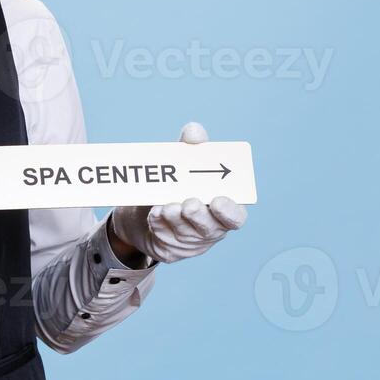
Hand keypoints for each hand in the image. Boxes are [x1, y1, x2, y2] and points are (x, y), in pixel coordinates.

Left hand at [108, 122, 247, 264]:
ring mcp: (189, 243)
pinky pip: (163, 238)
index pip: (235, 218)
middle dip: (198, 216)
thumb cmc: (174, 187)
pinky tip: (153, 214)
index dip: (230, 212)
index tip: (218, 201)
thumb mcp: (182, 167)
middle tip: (188, 204)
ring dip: (174, 218)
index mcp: (222, 210)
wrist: (144, 211)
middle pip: (209, 228)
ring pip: (184, 233)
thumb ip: (191, 149)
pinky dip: (157, 224)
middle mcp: (209, 229)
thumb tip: (194, 130)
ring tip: (164, 206)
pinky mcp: (168, 249)